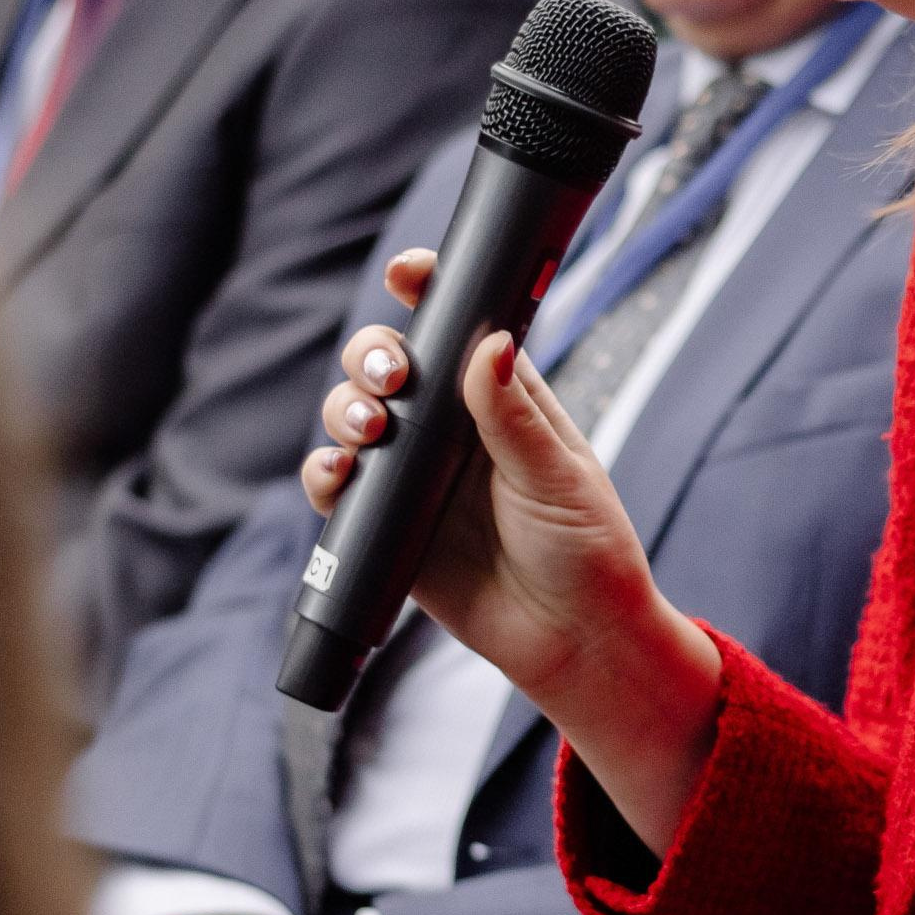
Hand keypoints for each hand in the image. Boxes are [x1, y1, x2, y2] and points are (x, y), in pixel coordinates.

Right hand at [303, 255, 723, 854]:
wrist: (574, 642)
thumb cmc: (587, 552)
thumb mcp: (558, 478)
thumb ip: (515, 416)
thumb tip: (489, 342)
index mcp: (503, 399)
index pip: (459, 329)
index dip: (428, 292)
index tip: (408, 272)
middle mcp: (453, 430)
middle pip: (391, 365)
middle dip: (373, 354)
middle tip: (389, 374)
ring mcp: (414, 477)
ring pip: (356, 418)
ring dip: (345, 409)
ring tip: (366, 428)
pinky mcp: (386, 527)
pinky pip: (340, 490)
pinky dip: (326, 475)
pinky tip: (337, 476)